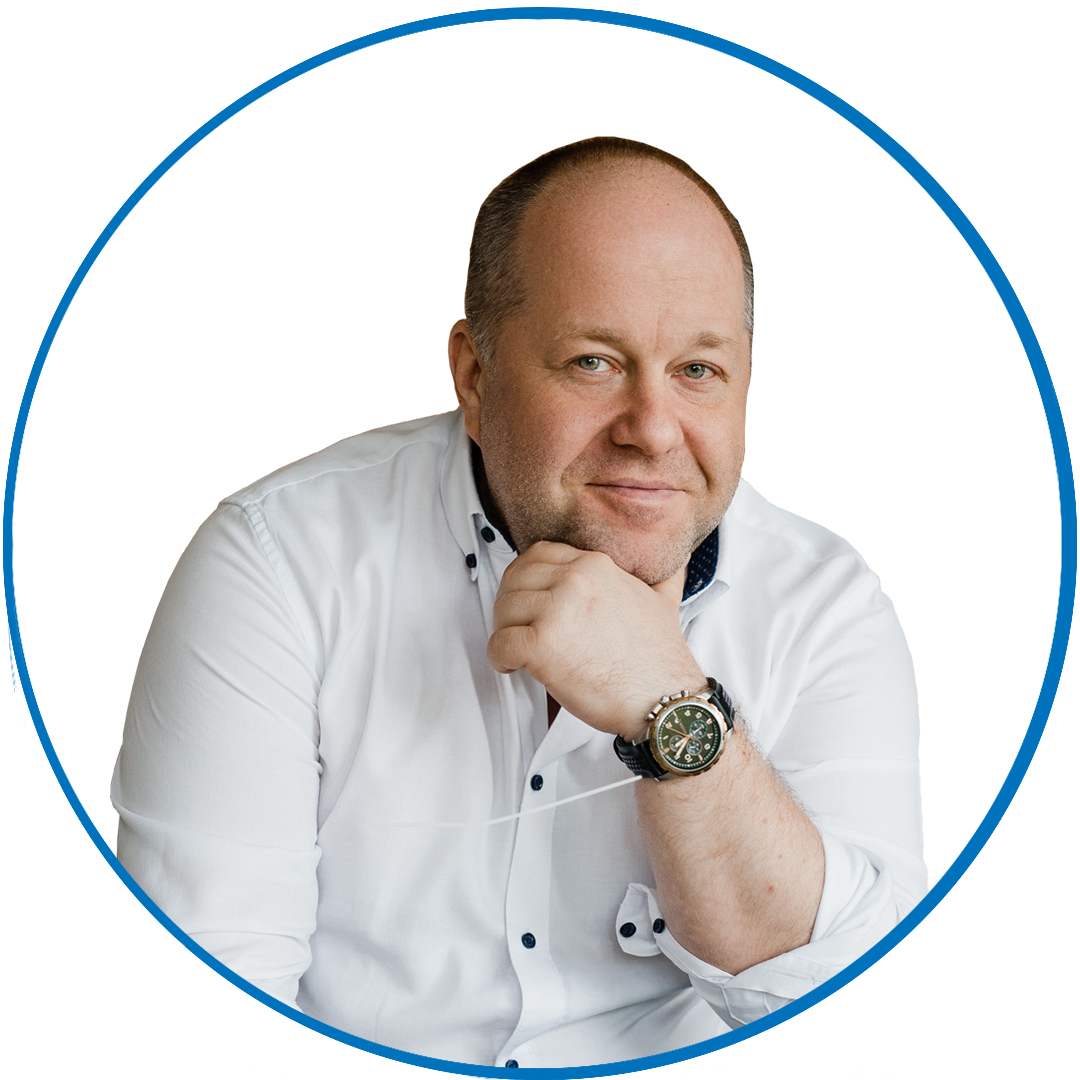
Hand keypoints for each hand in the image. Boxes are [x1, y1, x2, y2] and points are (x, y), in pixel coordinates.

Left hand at [487, 541, 704, 738]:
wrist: (663, 700)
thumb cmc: (657, 661)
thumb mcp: (663, 601)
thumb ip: (662, 576)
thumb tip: (674, 561)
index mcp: (594, 566)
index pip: (539, 554)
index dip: (526, 579)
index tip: (529, 599)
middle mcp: (573, 581)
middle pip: (515, 580)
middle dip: (511, 604)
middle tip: (518, 626)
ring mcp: (556, 611)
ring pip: (503, 610)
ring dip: (505, 631)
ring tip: (517, 649)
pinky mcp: (541, 645)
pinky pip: (498, 643)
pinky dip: (499, 658)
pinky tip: (513, 666)